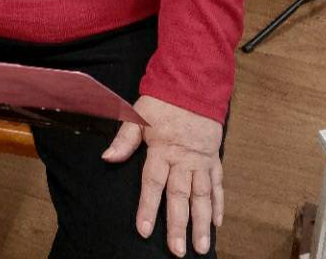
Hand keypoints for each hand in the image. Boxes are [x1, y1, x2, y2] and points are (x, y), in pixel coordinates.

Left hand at [102, 96, 222, 256]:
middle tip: (178, 250)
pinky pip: (217, 183)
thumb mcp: (137, 114)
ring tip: (201, 246)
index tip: (143, 230)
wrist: (192, 84)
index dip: (147, 206)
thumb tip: (107, 158)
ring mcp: (200, 160)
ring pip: (202, 195)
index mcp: (162, 149)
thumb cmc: (162, 101)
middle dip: (178, 224)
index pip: (153, 183)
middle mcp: (183, 159)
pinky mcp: (213, 157)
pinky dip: (218, 203)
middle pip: (179, 195)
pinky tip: (217, 223)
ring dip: (201, 221)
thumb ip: (124, 139)